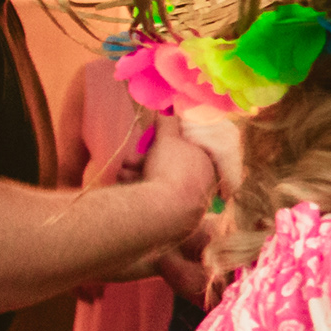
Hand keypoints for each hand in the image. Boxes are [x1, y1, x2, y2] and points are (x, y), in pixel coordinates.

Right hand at [128, 110, 232, 233]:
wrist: (165, 211)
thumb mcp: (168, 139)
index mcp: (207, 167)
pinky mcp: (174, 222)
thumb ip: (168, 123)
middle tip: (130, 160)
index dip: (164, 147)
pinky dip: (141, 192)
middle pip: (170, 170)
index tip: (148, 145)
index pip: (185, 154)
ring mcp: (189, 207)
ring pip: (161, 185)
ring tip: (123, 172)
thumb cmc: (171, 169)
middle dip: (146, 162)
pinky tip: (125, 187)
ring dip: (139, 175)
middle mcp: (201, 188)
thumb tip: (167, 108)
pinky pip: (157, 201)